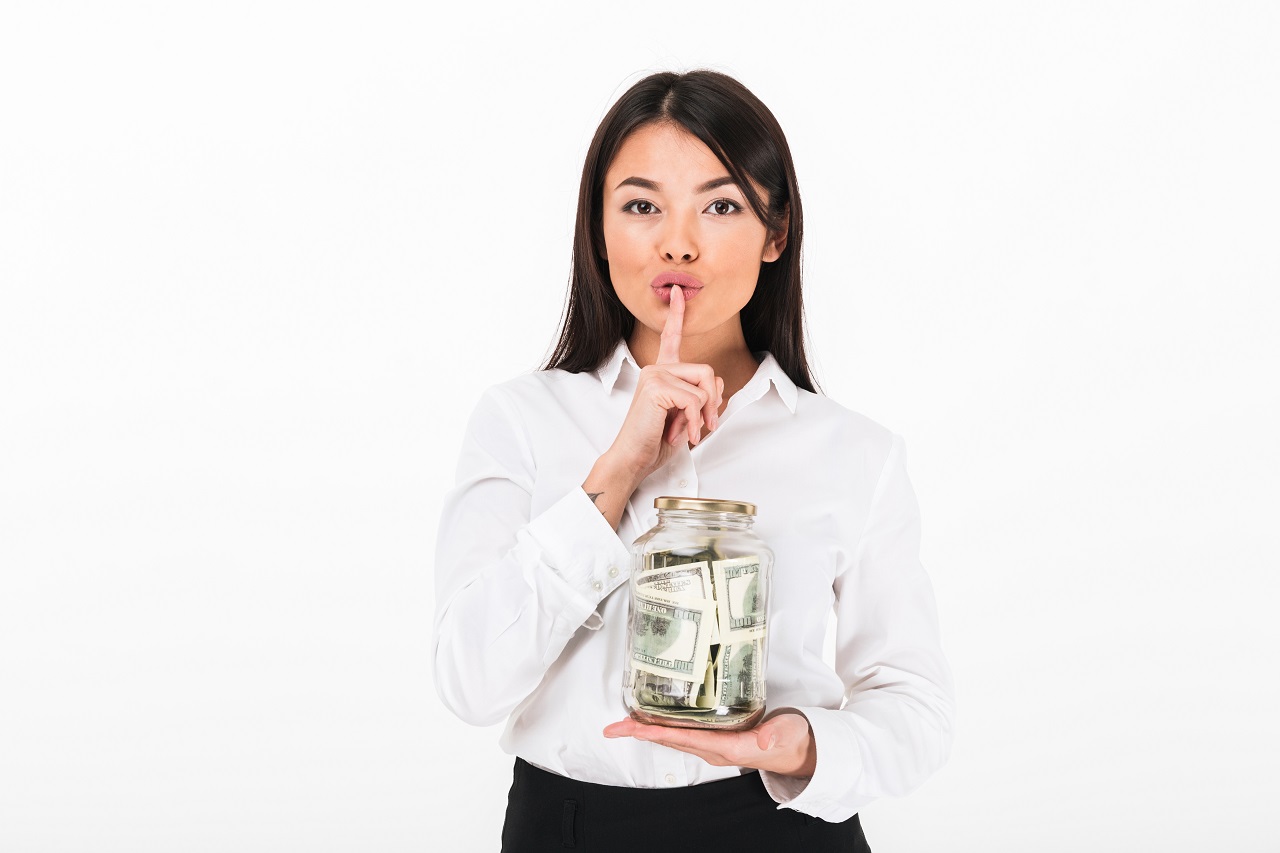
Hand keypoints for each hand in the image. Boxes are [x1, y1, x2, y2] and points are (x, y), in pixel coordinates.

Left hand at [603, 712, 815, 777]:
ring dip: (647, 732)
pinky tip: (649, 722)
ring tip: (622, 724)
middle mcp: (715, 750)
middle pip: (672, 741)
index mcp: (730, 747)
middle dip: (642, 734)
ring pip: (673, 739)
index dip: (662, 733)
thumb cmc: (792, 738)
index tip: (638, 729)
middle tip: (614, 727)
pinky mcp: (713, 740)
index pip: (689, 739)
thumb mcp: (789, 732)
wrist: (797, 751)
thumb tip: (764, 739)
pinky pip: (681, 735)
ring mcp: (712, 746)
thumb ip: (777, 734)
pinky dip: (661, 728)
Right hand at [605, 285, 723, 482]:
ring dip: (704, 414)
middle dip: (713, 401)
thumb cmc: (655, 441)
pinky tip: (682, 434)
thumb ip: (703, 396)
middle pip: (707, 370)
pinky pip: (695, 400)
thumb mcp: (688, 416)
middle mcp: (656, 369)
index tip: (678, 291)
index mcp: (661, 372)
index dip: (676, 314)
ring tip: (688, 431)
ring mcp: (654, 375)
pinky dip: (696, 421)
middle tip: (704, 426)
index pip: (671, 338)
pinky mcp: (655, 387)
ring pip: (704, 385)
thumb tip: (718, 383)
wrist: (634, 459)